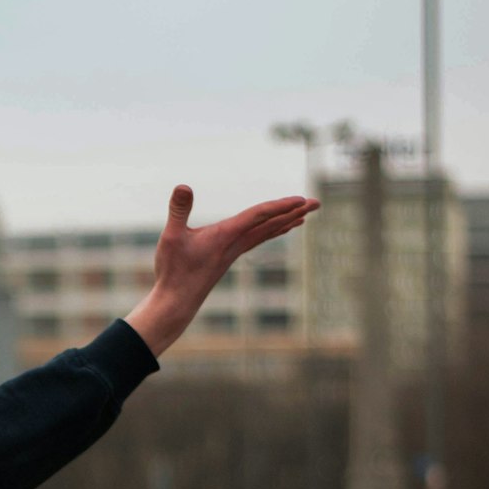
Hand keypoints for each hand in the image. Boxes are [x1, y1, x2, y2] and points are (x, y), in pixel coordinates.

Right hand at [125, 185, 318, 357]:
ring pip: (266, 233)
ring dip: (286, 221)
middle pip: (271, 224)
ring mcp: (234, 252)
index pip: (258, 216)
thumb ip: (178, 211)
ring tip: (304, 215)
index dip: (280, 205)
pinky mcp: (229, 257)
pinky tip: (278, 229)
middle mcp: (235, 244)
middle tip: (317, 202)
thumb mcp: (171, 237)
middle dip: (294, 212)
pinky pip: (257, 240)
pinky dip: (272, 231)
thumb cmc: (173, 271)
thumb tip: (183, 186)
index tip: (301, 200)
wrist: (177, 302)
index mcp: (225, 236)